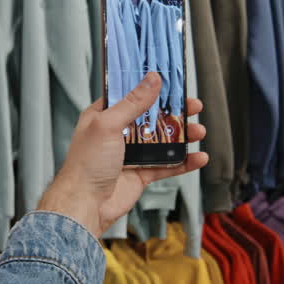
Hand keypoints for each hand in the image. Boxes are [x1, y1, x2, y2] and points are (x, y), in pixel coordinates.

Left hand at [38, 72, 208, 237]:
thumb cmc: (86, 164)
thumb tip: (151, 79)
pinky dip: (183, 162)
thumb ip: (133, 102)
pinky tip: (198, 157)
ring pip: (163, 140)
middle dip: (174, 111)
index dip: (151, 88)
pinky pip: (167, 165)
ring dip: (182, 136)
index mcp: (104, 116)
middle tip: (193, 106)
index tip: (172, 82)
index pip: (131, 95)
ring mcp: (131, 154)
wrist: (85, 205)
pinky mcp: (141, 173)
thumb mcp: (108, 124)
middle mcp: (118, 133)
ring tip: (198, 131)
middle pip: (152, 117)